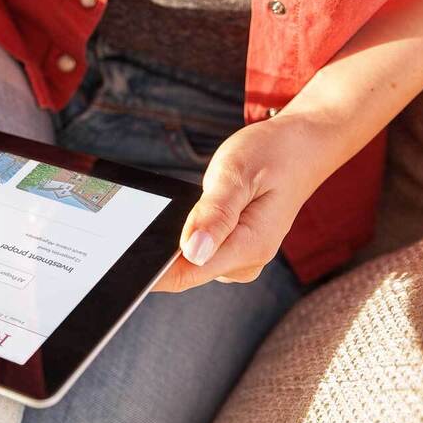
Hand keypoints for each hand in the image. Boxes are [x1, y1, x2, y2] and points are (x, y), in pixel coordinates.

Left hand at [153, 115, 324, 291]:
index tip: (121, 259)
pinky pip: (200, 251)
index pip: (186, 275)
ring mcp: (243, 258)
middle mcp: (247, 261)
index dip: (151, 271)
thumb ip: (214, 214)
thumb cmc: (271, 154)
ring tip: (177, 207)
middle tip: (144, 218)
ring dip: (174, 240)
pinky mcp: (236, 249)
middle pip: (185, 271)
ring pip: (190, 261)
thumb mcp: (236, 173)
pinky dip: (188, 234)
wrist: (302, 147)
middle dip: (160, 250)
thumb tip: (192, 251)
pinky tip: (189, 213)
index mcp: (249, 246)